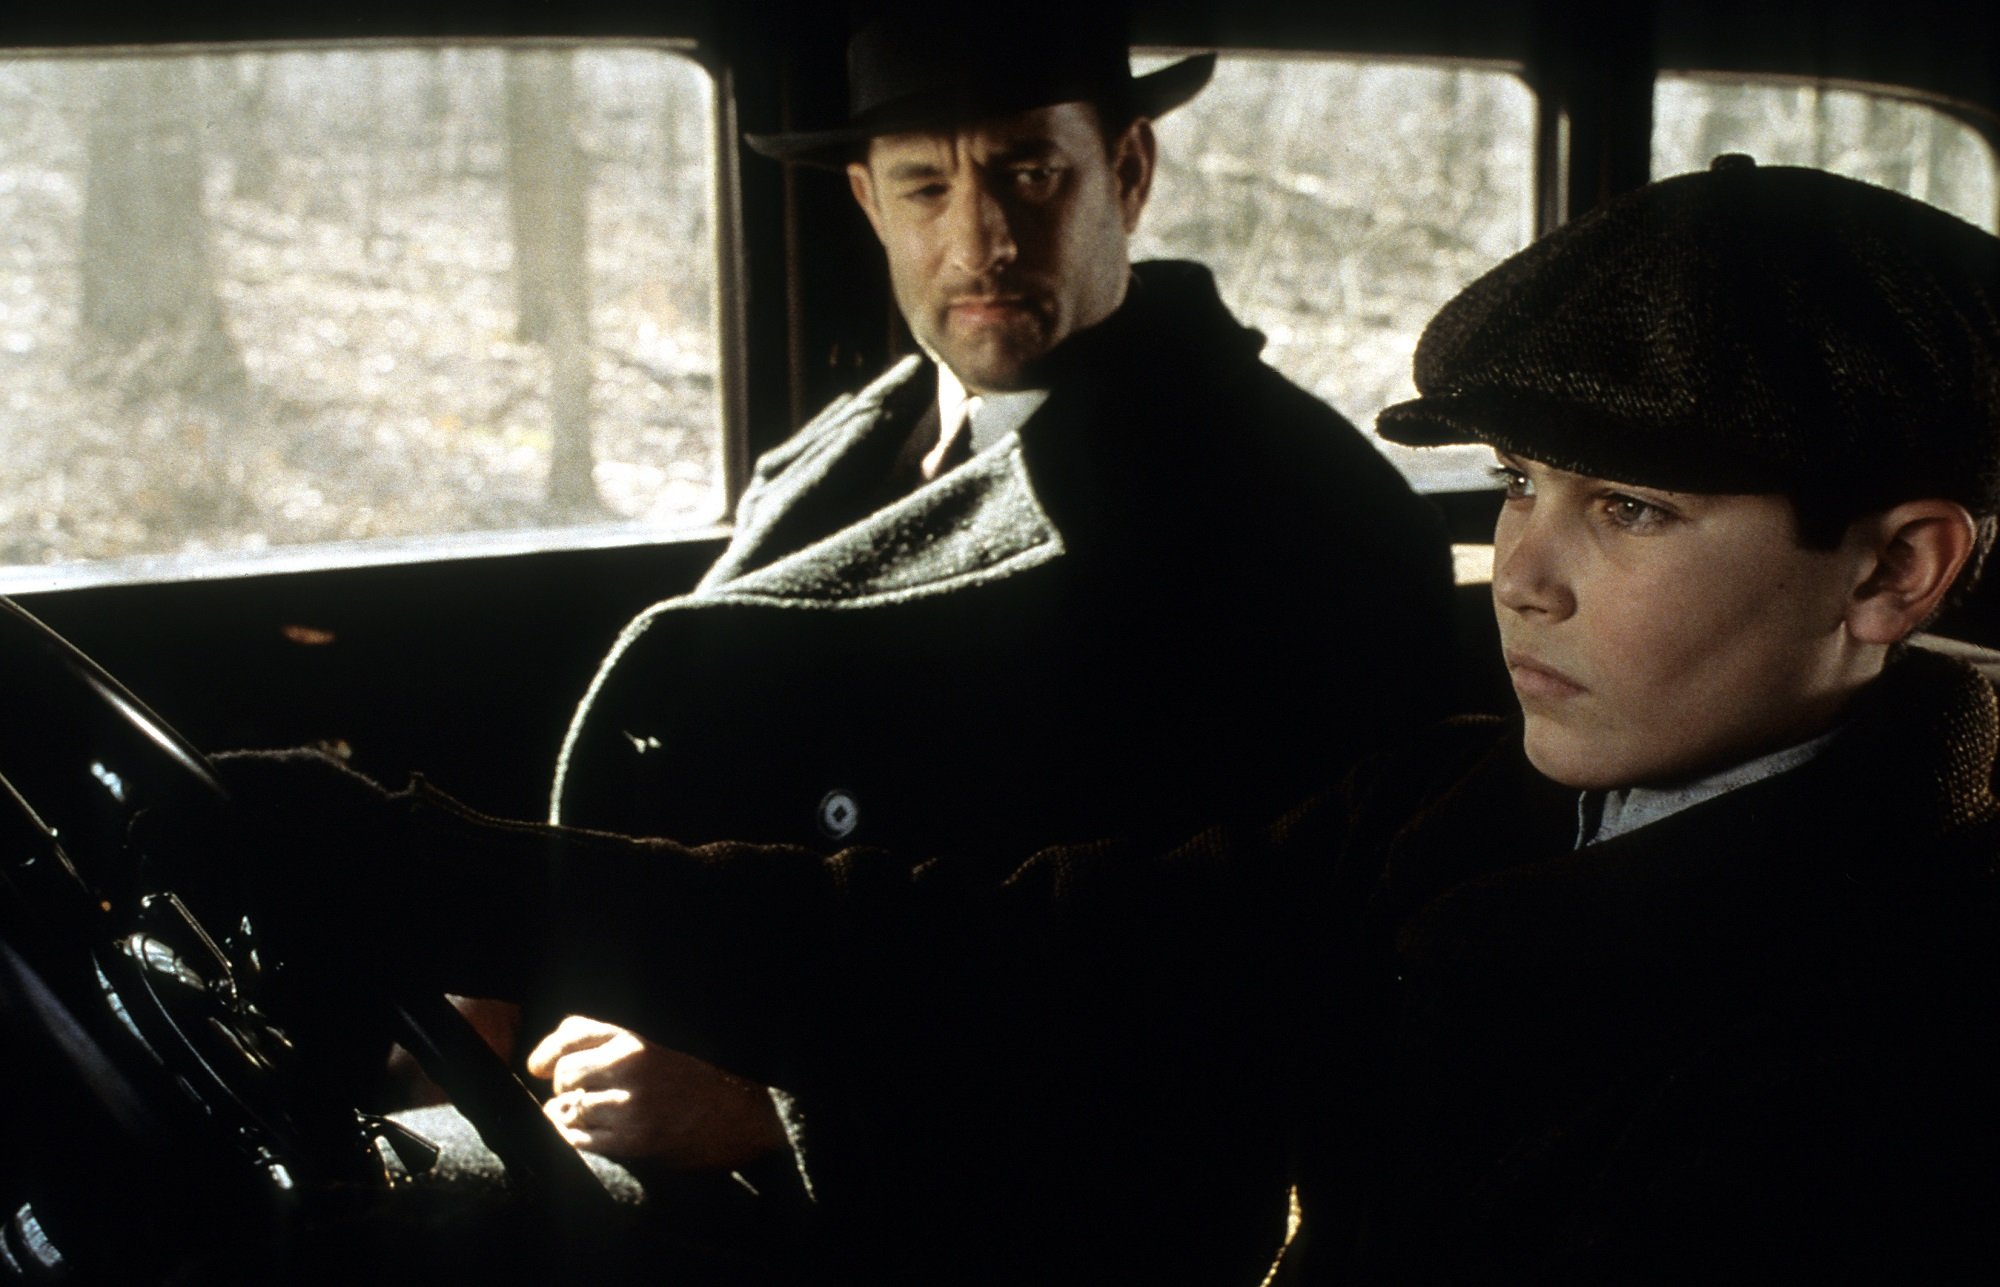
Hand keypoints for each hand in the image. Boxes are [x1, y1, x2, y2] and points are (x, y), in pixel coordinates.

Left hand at [525, 1016, 785, 1168]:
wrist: (735, 1117)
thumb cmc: (692, 1081)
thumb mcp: (654, 1048)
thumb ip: (608, 1040)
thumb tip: (555, 1046)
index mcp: (635, 1041)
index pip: (572, 1034)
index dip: (546, 1052)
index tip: (536, 1067)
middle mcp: (630, 1067)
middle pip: (564, 1074)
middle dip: (563, 1088)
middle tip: (577, 1096)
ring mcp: (631, 1105)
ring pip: (570, 1110)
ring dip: (571, 1116)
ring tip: (591, 1117)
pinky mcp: (633, 1140)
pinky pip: (581, 1140)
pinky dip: (579, 1139)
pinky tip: (594, 1134)